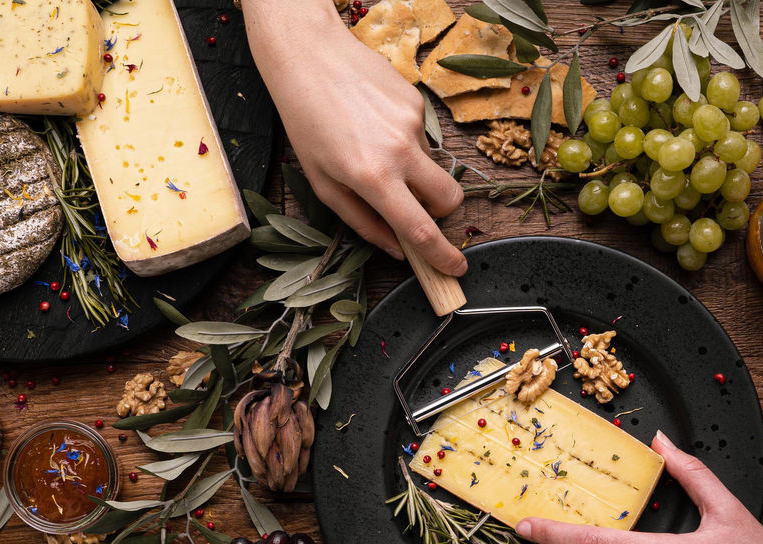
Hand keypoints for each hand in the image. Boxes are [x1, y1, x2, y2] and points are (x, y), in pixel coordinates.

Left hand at [242, 1, 466, 275]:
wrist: (308, 56)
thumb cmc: (306, 123)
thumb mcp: (323, 184)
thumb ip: (362, 222)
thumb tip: (396, 249)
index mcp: (372, 178)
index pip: (421, 229)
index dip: (442, 255)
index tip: (455, 269)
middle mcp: (399, 151)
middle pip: (449, 198)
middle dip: (442, 212)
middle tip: (416, 207)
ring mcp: (412, 124)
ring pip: (432, 166)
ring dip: (413, 171)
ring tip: (372, 148)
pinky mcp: (417, 101)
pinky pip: (422, 136)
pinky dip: (404, 141)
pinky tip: (374, 123)